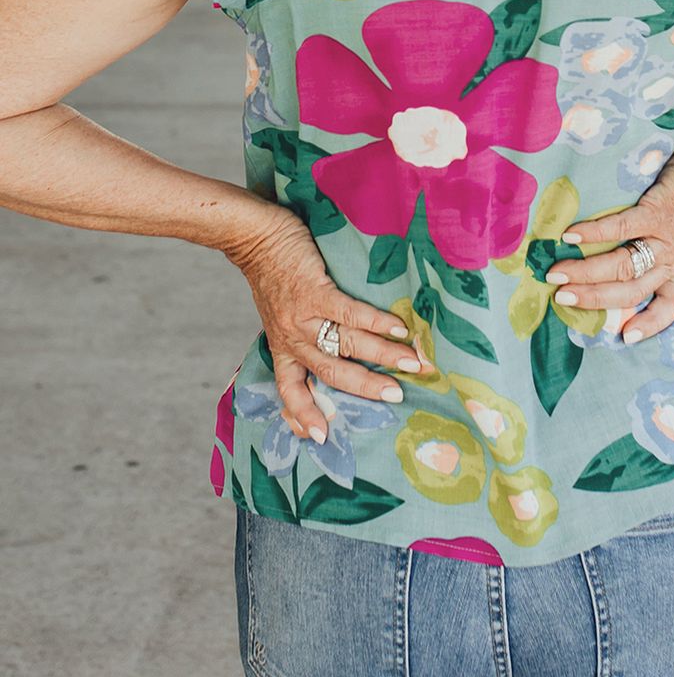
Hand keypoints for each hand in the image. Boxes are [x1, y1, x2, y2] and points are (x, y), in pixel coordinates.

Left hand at [225, 206, 434, 441]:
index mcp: (282, 347)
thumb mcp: (278, 314)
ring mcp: (303, 316)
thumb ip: (300, 333)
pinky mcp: (314, 291)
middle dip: (366, 387)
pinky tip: (399, 328)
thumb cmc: (273, 274)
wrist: (256, 238)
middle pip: (331, 372)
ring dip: (383, 355)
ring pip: (347, 345)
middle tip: (397, 396)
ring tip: (413, 363)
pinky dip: (377, 323)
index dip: (303, 414)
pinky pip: (350, 313)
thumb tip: (335, 346)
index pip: (289, 389)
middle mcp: (292, 338)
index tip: (321, 438)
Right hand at [545, 137, 673, 344]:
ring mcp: (665, 238)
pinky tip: (570, 236)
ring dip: (585, 272)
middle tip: (560, 297)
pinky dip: (593, 234)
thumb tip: (614, 258)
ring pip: (623, 266)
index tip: (626, 338)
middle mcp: (672, 260)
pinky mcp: (657, 212)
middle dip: (592, 298)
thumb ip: (656, 250)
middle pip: (630, 291)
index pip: (670, 307)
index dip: (650, 325)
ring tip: (556, 273)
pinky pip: (621, 228)